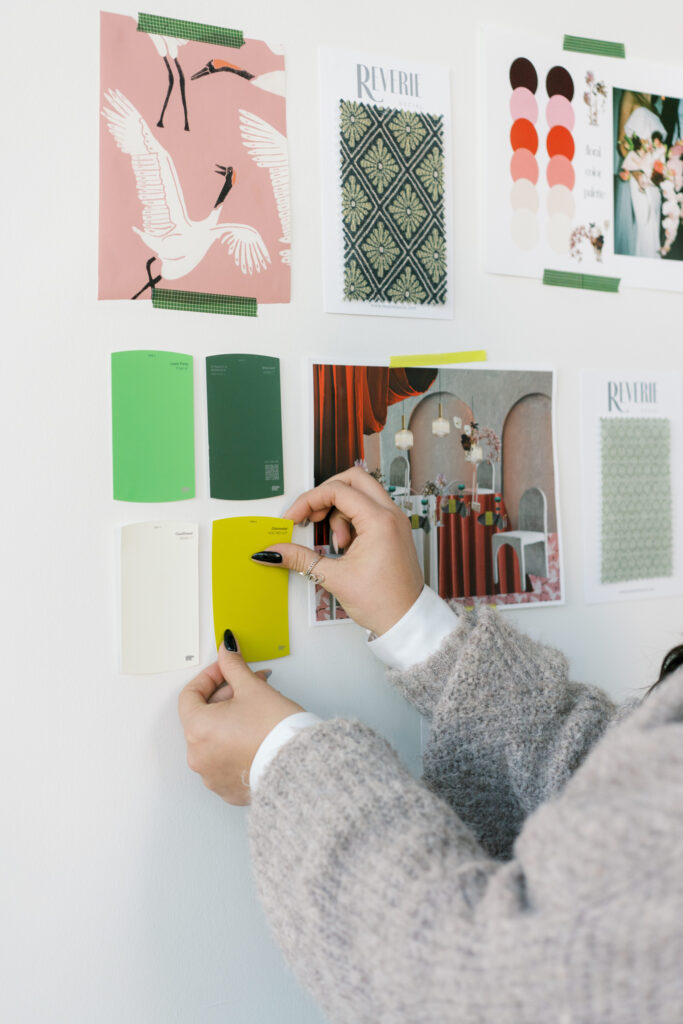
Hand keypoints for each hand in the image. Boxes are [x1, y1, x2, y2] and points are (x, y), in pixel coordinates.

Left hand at [178, 634, 302, 804]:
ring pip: (214, 738)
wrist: (299, 765)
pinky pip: (224, 759)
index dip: (209, 677)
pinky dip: (234, 745)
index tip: (224, 669)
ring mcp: (211, 775)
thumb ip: (233, 666)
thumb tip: (226, 651)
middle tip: (248, 687)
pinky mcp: (227, 788)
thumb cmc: (275, 733)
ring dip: (230, 721)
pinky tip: (254, 735)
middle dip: (225, 697)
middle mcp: (198, 755)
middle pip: (203, 716)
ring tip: (256, 711)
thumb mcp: (252, 689)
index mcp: (198, 729)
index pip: (190, 694)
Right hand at [252, 467, 423, 635]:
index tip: (294, 518)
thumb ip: (300, 558)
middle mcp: (390, 515)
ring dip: (340, 510)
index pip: (337, 490)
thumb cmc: (383, 602)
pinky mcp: (392, 530)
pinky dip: (351, 519)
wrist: (406, 621)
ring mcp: (394, 521)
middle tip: (311, 516)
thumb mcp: (335, 578)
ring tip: (336, 542)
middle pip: (353, 479)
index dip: (309, 501)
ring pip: (361, 493)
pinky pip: (368, 510)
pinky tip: (345, 545)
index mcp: (379, 521)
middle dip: (326, 494)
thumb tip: (274, 551)